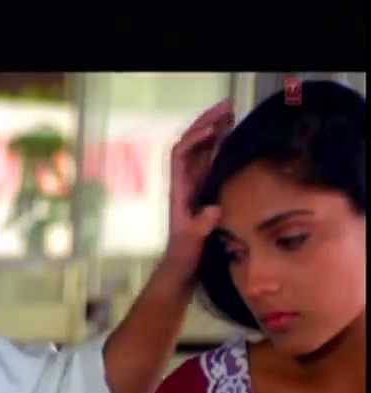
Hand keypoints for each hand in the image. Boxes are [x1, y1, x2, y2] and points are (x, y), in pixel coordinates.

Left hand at [163, 98, 234, 278]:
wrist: (181, 266)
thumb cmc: (183, 254)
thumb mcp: (192, 241)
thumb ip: (200, 226)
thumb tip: (214, 209)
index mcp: (179, 188)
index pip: (180, 154)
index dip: (195, 138)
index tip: (214, 129)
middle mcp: (185, 182)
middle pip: (191, 144)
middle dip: (205, 124)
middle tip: (227, 107)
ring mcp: (195, 185)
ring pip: (201, 150)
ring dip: (213, 130)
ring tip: (232, 114)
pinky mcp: (204, 191)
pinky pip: (211, 162)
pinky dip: (220, 146)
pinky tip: (232, 138)